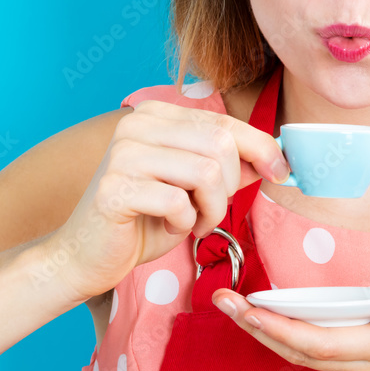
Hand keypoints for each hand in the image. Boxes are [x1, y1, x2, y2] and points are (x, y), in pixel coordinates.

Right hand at [42, 99, 289, 301]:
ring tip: (196, 221)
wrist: (87, 255)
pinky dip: (186, 222)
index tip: (282, 171)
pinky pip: (179, 202)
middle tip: (213, 208)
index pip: (224, 122)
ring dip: (212, 207)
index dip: (261, 147)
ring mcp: (123, 153)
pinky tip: (171, 227)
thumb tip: (276, 157)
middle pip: (220, 143)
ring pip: (206, 172)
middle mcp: (137, 125)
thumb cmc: (145, 219)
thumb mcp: (195, 187)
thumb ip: (230, 166)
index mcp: (157, 115)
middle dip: (232, 184)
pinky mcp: (116, 188)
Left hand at [212, 282, 369, 370]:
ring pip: (306, 357)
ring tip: (239, 308)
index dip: (277, 326)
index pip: (319, 341)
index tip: (245, 305)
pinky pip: (320, 356)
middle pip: (300, 352)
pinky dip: (291, 338)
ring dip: (268, 334)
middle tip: (223, 300)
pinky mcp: (369, 368)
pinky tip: (278, 320)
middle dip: (257, 328)